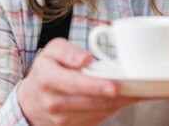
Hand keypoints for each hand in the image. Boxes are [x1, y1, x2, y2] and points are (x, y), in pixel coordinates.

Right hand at [17, 38, 140, 125]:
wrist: (31, 102)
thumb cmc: (46, 71)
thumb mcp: (51, 52)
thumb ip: (67, 51)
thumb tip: (85, 59)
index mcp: (47, 78)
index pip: (75, 83)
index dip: (96, 86)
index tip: (114, 86)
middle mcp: (54, 101)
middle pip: (92, 101)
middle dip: (117, 96)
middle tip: (137, 88)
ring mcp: (63, 119)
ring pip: (99, 111)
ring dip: (120, 102)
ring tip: (137, 90)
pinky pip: (99, 118)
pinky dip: (114, 108)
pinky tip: (124, 98)